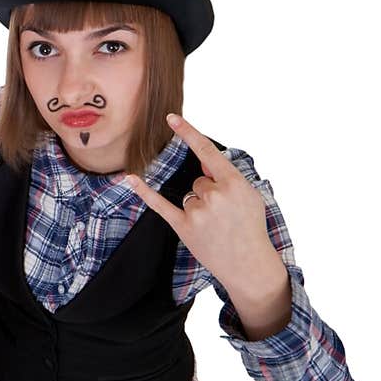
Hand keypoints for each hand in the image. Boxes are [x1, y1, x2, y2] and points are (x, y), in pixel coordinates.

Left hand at [124, 114, 290, 335]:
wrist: (248, 263)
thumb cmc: (251, 227)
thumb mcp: (250, 195)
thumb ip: (227, 176)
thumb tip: (203, 162)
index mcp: (233, 183)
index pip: (206, 151)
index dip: (188, 133)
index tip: (172, 118)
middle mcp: (213, 195)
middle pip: (199, 180)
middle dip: (209, 193)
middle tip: (224, 215)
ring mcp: (197, 211)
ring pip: (189, 194)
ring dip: (199, 207)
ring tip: (215, 225)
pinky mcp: (183, 227)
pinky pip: (160, 204)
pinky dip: (144, 191)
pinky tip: (130, 179)